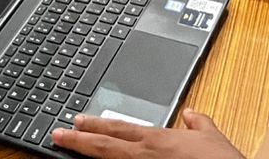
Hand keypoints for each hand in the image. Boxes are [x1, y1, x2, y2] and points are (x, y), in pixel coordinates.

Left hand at [52, 109, 244, 157]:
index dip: (95, 126)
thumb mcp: (212, 137)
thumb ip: (199, 123)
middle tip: (56, 135)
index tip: (75, 122)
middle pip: (105, 146)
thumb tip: (192, 114)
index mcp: (158, 140)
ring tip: (66, 151)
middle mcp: (147, 156)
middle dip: (78, 141)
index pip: (119, 129)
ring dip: (88, 158)